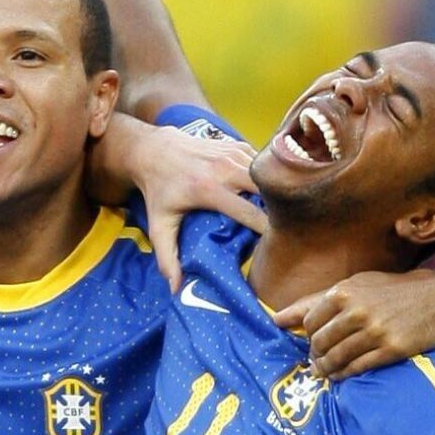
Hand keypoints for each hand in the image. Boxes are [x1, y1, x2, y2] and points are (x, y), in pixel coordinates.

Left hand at [108, 115, 264, 288]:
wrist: (154, 151)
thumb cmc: (158, 192)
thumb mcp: (158, 226)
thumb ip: (167, 258)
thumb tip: (176, 289)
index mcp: (209, 189)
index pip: (250, 212)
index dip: (265, 229)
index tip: (272, 244)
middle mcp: (224, 168)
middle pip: (266, 190)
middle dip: (277, 209)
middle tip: (279, 229)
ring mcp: (232, 153)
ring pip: (267, 174)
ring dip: (275, 192)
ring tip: (279, 213)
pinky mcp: (236, 146)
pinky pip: (262, 163)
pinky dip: (266, 177)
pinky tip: (267, 192)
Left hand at [280, 270, 434, 378]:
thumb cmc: (390, 292)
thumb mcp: (355, 286)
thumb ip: (314, 302)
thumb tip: (275, 319)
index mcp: (344, 292)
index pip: (309, 324)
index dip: (310, 337)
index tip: (316, 344)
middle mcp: (357, 310)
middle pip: (319, 343)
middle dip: (315, 356)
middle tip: (318, 363)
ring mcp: (374, 331)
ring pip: (336, 359)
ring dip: (327, 370)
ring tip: (327, 372)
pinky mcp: (390, 349)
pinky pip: (356, 368)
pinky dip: (345, 375)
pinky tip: (344, 375)